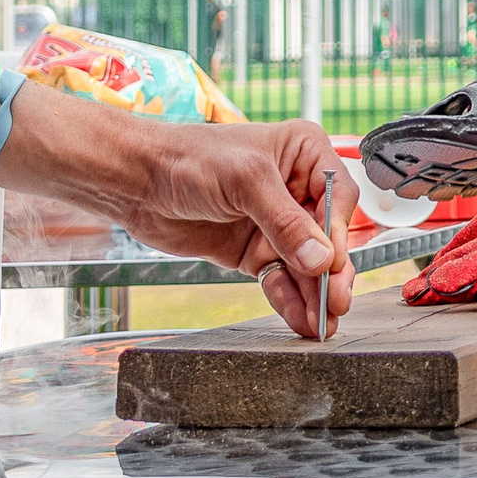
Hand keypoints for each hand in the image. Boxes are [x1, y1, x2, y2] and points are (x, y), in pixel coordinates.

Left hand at [126, 119, 357, 337]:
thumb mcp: (245, 181)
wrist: (138, 182)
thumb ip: (285, 222)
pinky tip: (299, 320)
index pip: (337, 196)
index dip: (338, 232)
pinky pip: (280, 279)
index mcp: (302, 153)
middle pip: (327, 236)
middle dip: (331, 272)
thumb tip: (322, 259)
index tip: (332, 263)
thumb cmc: (188, 157)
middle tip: (335, 302)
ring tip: (321, 324)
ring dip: (314, 294)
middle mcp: (294, 188)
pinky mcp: (254, 251)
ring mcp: (275, 223)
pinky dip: (290, 300)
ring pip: (306, 265)